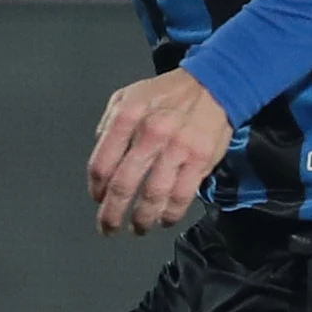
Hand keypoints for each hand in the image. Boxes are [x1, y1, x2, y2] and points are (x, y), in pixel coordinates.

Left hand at [86, 70, 233, 235]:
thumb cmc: (167, 93)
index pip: (102, 163)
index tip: (97, 198)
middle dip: (112, 214)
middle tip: (108, 227)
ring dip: (142, 219)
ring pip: (153, 196)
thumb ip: (109, 126)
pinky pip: (183, 196)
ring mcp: (178, 148)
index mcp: (128, 117)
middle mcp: (151, 133)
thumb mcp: (127, 96)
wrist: (215, 83)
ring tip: (137, 228)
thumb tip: (101, 159)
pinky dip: (171, 214)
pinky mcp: (201, 160)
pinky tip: (164, 220)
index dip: (96, 188)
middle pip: (124, 185)